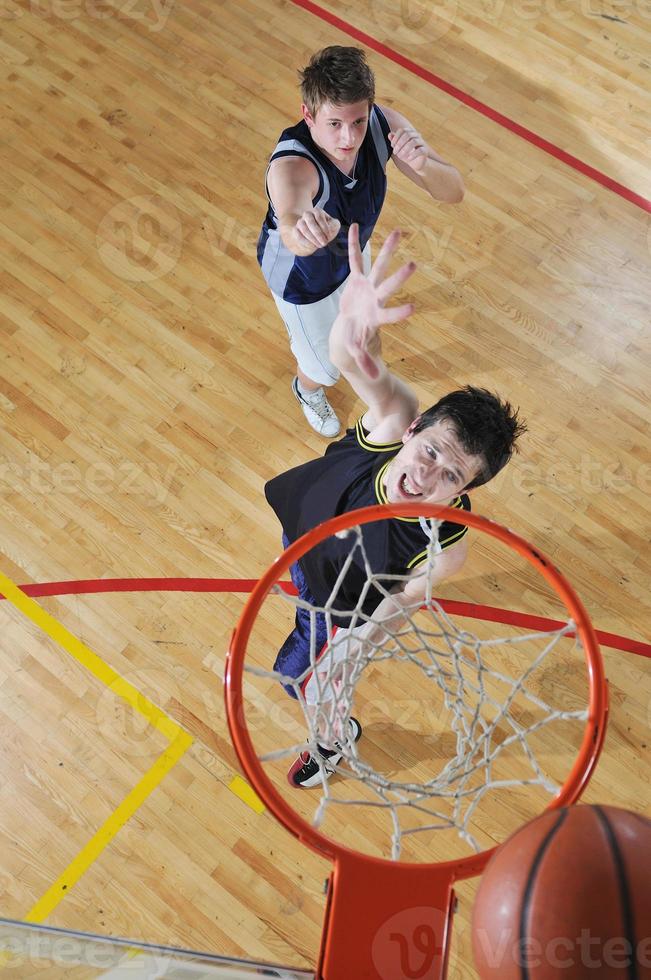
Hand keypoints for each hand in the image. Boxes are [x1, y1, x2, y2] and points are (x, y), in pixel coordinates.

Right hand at [294, 207, 340, 249]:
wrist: (317, 237)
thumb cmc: (327, 229)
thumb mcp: (334, 226)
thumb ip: (334, 225)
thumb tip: (330, 229)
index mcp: (317, 211)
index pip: (319, 216)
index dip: (324, 227)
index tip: (329, 236)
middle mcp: (307, 215)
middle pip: (310, 221)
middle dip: (318, 234)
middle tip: (324, 243)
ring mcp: (300, 222)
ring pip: (303, 228)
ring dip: (312, 238)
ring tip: (319, 245)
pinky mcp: (296, 230)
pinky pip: (298, 235)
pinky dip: (305, 242)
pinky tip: (312, 246)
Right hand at [337, 224, 415, 378]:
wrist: (350, 329)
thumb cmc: (355, 341)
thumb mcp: (358, 354)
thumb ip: (366, 363)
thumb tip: (375, 378)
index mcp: (376, 317)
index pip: (390, 315)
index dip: (399, 313)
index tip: (412, 309)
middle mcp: (376, 299)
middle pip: (389, 286)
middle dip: (400, 276)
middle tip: (414, 264)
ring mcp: (368, 288)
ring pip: (378, 266)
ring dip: (388, 250)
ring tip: (399, 232)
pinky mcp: (356, 281)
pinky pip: (354, 260)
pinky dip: (352, 245)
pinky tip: (352, 226)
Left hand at [389, 127, 428, 174]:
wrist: (415, 163)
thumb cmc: (406, 154)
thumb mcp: (398, 148)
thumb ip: (394, 141)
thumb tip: (389, 134)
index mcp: (409, 133)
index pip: (402, 130)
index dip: (396, 137)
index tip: (392, 145)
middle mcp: (416, 135)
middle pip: (407, 134)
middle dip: (399, 144)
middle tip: (395, 152)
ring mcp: (421, 142)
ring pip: (414, 142)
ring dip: (405, 149)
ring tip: (400, 156)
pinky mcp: (425, 150)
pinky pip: (420, 150)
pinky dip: (413, 155)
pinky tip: (408, 159)